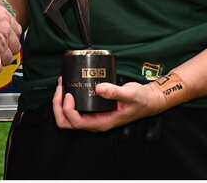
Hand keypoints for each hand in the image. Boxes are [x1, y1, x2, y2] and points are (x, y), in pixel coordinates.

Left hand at [51, 77, 167, 132]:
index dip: (68, 110)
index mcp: (101, 123)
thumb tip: (99, 88)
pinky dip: (67, 98)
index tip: (69, 93)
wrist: (148, 99)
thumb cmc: (140, 100)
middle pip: (67, 122)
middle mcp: (95, 121)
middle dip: (58, 106)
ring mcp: (93, 115)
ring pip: (68, 116)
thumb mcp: (130, 94)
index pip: (76, 123)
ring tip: (62, 84)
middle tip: (61, 87)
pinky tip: (69, 84)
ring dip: (60, 101)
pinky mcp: (93, 107)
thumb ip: (115, 92)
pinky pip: (75, 107)